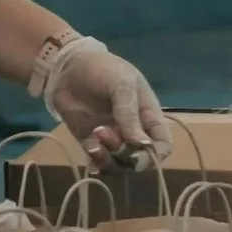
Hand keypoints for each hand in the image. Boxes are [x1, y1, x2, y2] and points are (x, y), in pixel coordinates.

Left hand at [43, 38, 171, 172]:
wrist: (69, 66)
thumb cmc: (103, 70)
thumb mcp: (122, 85)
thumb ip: (130, 114)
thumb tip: (142, 145)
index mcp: (149, 117)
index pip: (162, 145)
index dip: (155, 155)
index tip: (138, 154)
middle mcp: (133, 132)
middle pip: (139, 160)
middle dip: (125, 155)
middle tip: (104, 133)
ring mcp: (111, 140)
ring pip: (118, 165)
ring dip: (108, 159)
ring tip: (94, 139)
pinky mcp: (90, 142)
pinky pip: (97, 162)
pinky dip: (96, 165)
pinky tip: (91, 158)